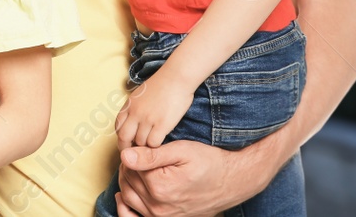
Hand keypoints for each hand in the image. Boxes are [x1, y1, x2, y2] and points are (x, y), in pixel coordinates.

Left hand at [115, 73, 192, 147]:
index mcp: (129, 105)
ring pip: (140, 142)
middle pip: (124, 138)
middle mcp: (135, 112)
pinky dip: (156, 147)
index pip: (118, 127)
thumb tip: (132, 120)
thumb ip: (135, 107)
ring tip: (151, 151)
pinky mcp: (161, 124)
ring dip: (145, 148)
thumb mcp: (141, 94)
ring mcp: (147, 118)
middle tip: (136, 154)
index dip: (121, 138)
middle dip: (128, 148)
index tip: (127, 144)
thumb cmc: (163, 84)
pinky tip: (162, 146)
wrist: (176, 78)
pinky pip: (153, 143)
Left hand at [116, 139, 269, 216]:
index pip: (130, 166)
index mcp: (160, 186)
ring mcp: (162, 216)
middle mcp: (158, 206)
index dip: (133, 153)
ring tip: (137, 169)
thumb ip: (151, 154)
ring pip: (128, 197)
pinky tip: (124, 196)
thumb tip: (124, 155)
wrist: (232, 182)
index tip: (142, 146)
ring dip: (127, 182)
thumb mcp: (181, 151)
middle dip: (129, 167)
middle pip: (127, 181)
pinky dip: (125, 208)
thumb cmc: (209, 162)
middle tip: (140, 155)